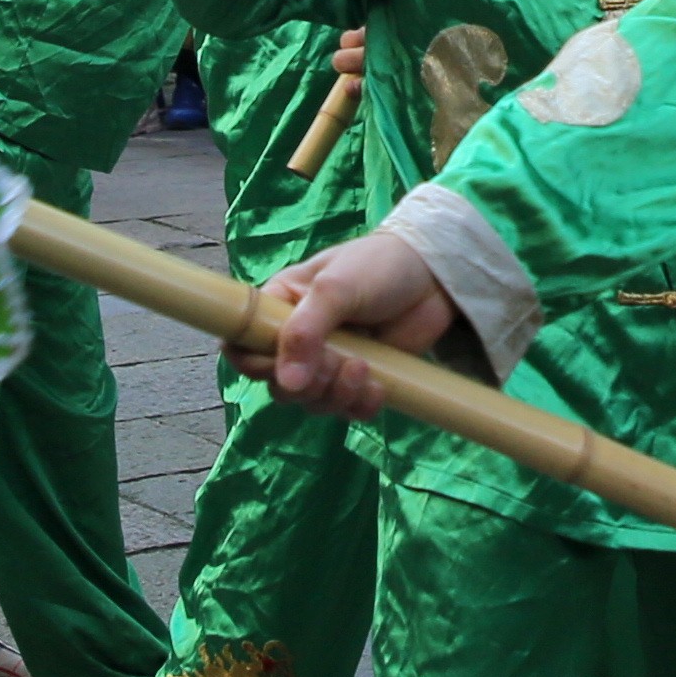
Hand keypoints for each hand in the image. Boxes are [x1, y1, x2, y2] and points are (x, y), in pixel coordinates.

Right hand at [257, 230, 459, 417]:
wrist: (434, 275)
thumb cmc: (378, 266)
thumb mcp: (336, 288)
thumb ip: (305, 331)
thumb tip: (284, 382)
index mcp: (279, 307)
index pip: (242, 347)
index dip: (254, 365)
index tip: (280, 364)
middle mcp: (298, 339)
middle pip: (278, 386)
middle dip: (308, 383)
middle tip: (337, 360)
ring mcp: (329, 362)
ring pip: (312, 402)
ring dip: (335, 396)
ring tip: (362, 369)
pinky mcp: (359, 379)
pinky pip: (347, 410)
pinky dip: (359, 406)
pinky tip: (378, 387)